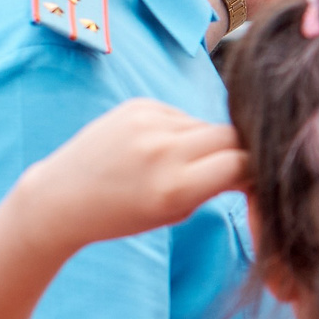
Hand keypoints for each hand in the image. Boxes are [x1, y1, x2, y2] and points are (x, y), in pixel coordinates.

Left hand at [11, 101, 247, 250]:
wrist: (62, 196)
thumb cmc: (123, 214)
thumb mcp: (176, 213)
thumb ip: (216, 185)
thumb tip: (255, 163)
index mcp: (174, 187)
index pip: (242, 164)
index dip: (253, 171)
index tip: (250, 180)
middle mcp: (162, 150)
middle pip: (232, 136)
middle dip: (238, 151)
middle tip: (229, 168)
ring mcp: (149, 122)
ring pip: (207, 125)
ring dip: (207, 141)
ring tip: (182, 162)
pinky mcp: (139, 104)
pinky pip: (182, 115)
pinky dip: (182, 131)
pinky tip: (159, 148)